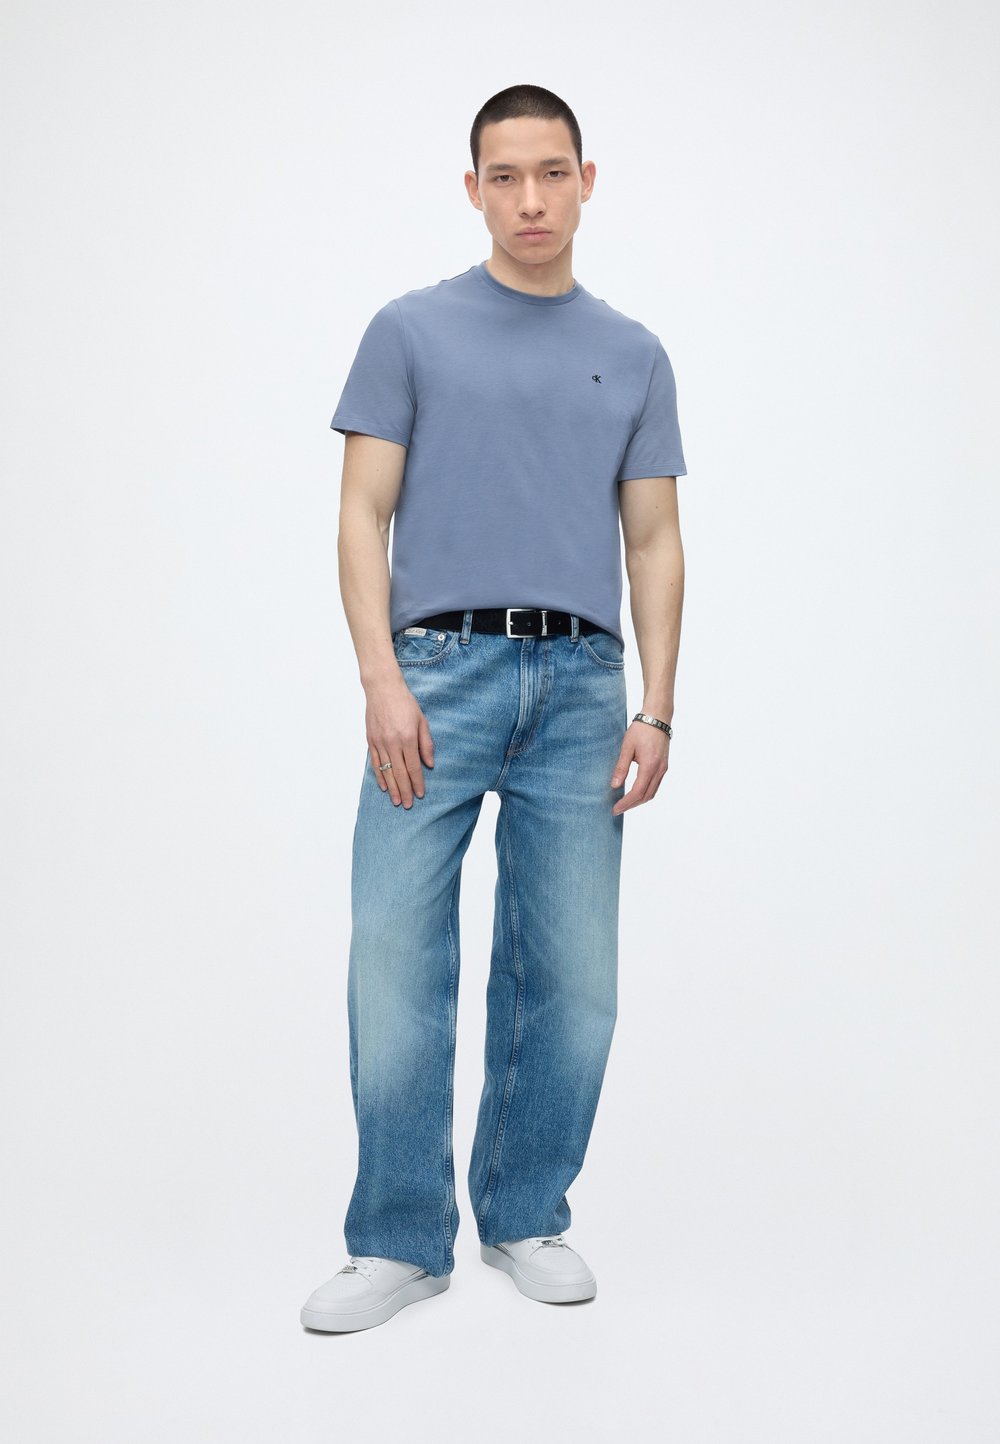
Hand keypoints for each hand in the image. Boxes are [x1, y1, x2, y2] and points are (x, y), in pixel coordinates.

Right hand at [364, 676, 434, 807]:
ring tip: (396, 801)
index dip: (417, 783)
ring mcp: (380, 743)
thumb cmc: (405, 702)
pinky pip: (375, 763)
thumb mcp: (422, 720)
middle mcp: (392, 743)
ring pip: (386, 771)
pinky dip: (379, 776)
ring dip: (392, 788)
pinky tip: (384, 787)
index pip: (413, 767)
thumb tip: (429, 764)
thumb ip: (426, 743)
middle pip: (399, 773)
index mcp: (407, 738)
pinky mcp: (371, 741)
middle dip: (405, 791)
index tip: (420, 795)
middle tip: (407, 805)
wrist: (382, 688)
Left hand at [610, 719, 669, 814]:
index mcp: (650, 766)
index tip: (615, 809)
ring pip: (652, 792)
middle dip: (632, 805)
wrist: (658, 717)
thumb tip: (614, 785)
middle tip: (618, 809)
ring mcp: (663, 768)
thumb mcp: (627, 747)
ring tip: (625, 803)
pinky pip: (655, 785)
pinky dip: (645, 792)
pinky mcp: (664, 766)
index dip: (626, 803)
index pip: (637, 792)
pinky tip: (636, 792)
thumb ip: (621, 767)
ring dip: (639, 800)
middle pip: (646, 796)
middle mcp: (659, 770)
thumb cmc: (641, 729)